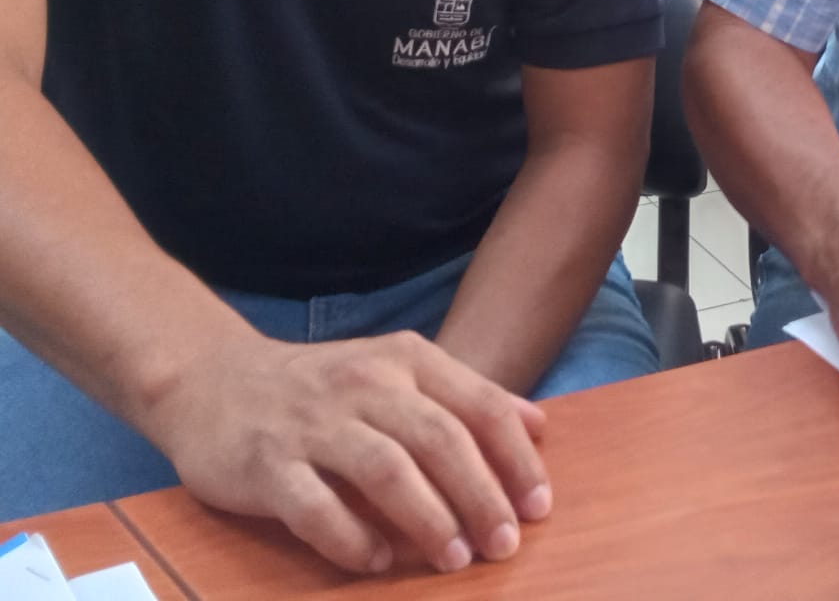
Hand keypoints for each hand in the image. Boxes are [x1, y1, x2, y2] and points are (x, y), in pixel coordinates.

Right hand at [140, 329, 550, 573]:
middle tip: (507, 544)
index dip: (515, 458)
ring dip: (429, 519)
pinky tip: (377, 562)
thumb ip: (465, 395)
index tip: (540, 506)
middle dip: (482, 496)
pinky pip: (316, 507)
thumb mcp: (399, 370)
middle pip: (440, 439)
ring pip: (386, 470)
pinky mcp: (267, 465)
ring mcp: (314, 423)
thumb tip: (538, 424)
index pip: (479, 405)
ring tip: (457, 560)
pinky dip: (352, 538)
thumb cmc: (325, 385)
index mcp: (406, 359)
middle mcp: (366, 383)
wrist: (215, 379)